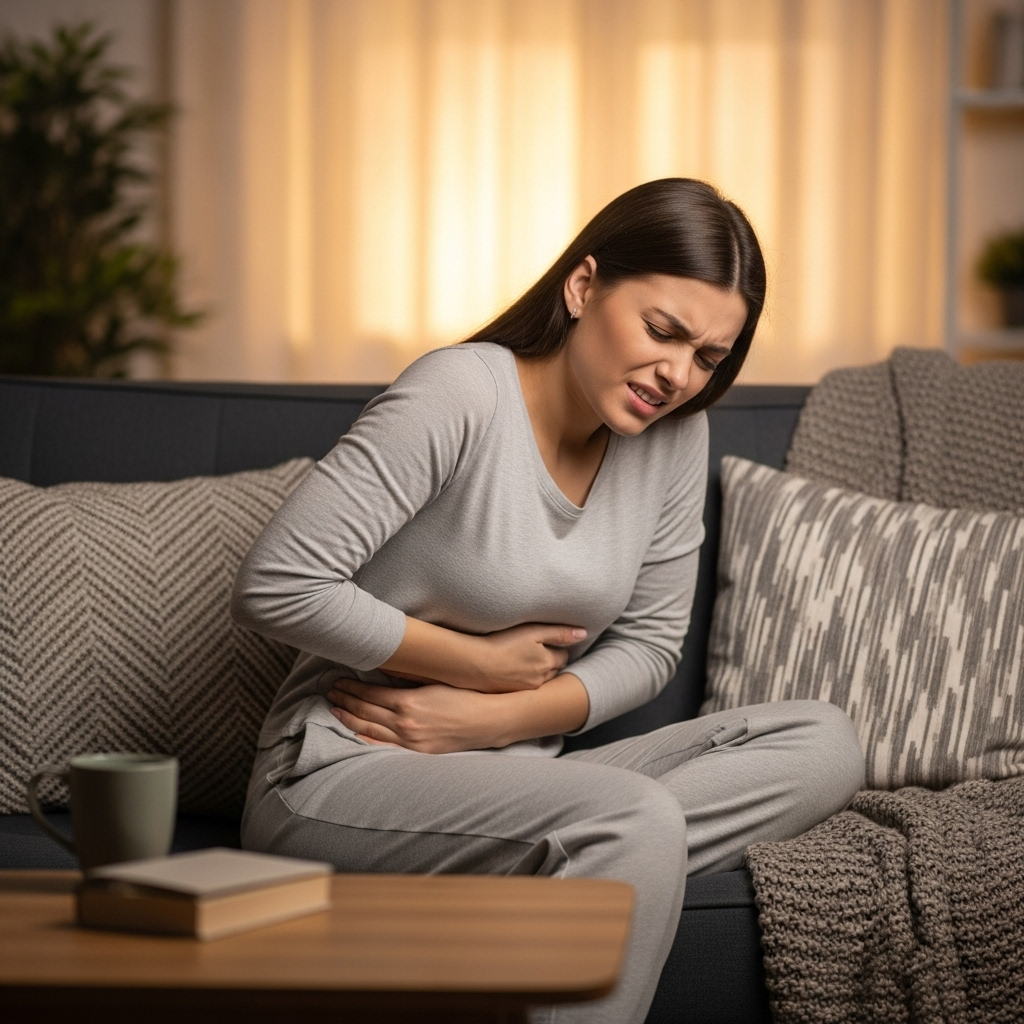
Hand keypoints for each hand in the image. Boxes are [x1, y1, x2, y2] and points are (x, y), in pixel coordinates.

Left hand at [327, 679, 507, 753]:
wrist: (487, 720)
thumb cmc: (464, 696)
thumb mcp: (434, 681)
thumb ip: (407, 680)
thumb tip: (383, 672)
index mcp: (408, 701)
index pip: (370, 693)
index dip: (351, 687)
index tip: (339, 681)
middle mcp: (405, 722)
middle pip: (365, 710)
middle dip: (345, 700)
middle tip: (330, 692)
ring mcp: (410, 740)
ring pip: (369, 729)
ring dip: (349, 718)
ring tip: (335, 709)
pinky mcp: (417, 753)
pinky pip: (384, 747)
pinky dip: (366, 739)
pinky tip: (354, 733)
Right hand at [460, 622, 586, 692]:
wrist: (474, 664)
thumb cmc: (502, 642)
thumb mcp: (533, 631)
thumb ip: (559, 632)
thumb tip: (584, 634)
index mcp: (547, 663)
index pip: (563, 656)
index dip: (556, 648)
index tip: (548, 643)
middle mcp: (541, 679)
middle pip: (552, 670)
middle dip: (549, 662)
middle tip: (536, 652)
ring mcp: (526, 689)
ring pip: (540, 680)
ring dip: (537, 672)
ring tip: (523, 661)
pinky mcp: (511, 695)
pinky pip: (525, 687)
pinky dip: (522, 680)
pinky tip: (512, 671)